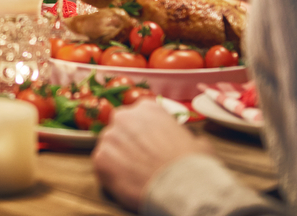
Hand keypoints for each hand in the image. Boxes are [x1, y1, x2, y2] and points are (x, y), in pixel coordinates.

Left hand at [93, 100, 213, 211]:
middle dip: (128, 141)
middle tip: (140, 158)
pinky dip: (111, 173)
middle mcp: (124, 116)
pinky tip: (126, 181)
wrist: (183, 188)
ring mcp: (109, 137)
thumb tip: (188, 140)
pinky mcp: (100, 159)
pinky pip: (102, 164)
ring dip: (118, 157)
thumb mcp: (197, 141)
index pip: (139, 115)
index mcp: (147, 107)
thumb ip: (183, 135)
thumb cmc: (193, 164)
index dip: (144, 131)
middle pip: (121, 128)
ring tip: (134, 173)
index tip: (149, 142)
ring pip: (109, 146)